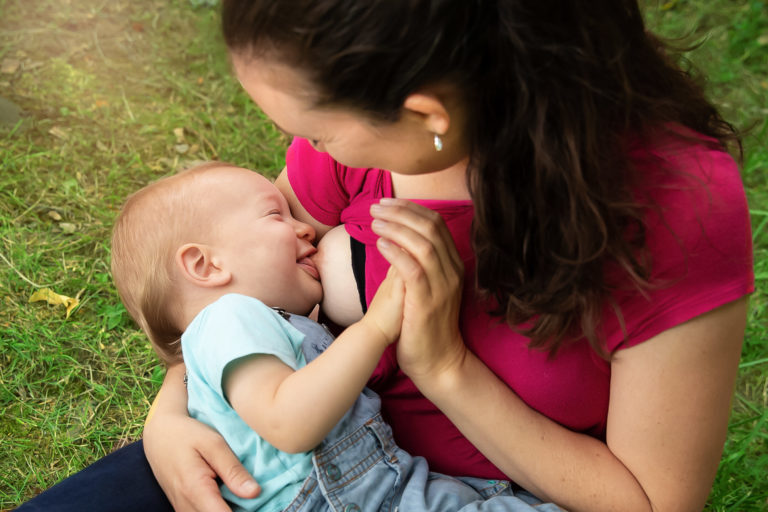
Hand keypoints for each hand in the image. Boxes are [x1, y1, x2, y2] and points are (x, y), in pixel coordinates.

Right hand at [143, 408, 259, 511]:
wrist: (159, 434)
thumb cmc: (187, 434)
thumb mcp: (214, 444)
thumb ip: (233, 470)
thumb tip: (255, 493)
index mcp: (196, 490)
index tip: (257, 502)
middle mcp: (186, 506)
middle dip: (239, 509)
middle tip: (250, 492)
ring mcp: (182, 509)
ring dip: (228, 508)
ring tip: (239, 490)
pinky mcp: (183, 508)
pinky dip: (218, 507)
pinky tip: (228, 494)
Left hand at [370, 198, 467, 379]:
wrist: (437, 362)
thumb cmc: (423, 324)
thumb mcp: (423, 287)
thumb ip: (414, 262)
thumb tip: (393, 238)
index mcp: (452, 265)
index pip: (436, 224)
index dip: (411, 208)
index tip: (387, 202)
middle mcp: (451, 272)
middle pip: (430, 228)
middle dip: (401, 212)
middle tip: (376, 206)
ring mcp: (442, 287)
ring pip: (423, 245)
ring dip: (396, 228)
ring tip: (374, 222)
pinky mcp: (427, 302)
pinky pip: (414, 270)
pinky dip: (397, 252)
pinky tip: (380, 244)